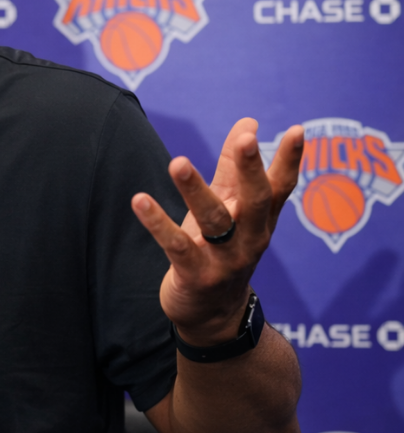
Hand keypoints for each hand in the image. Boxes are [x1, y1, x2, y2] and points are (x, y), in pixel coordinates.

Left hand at [132, 118, 303, 345]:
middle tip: (246, 139)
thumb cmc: (220, 250)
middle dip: (251, 170)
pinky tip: (140, 200)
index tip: (299, 130)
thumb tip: (249, 122)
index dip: (290, 160)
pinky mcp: (196, 275)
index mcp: (260, 220)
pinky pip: (176, 246)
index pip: (280, 187)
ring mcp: (225, 260)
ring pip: (213, 221)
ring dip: (195, 191)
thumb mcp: (231, 208)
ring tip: (179, 162)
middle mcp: (250, 239)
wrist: (212, 317)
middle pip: (255, 201)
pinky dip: (158, 223)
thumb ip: (235, 167)